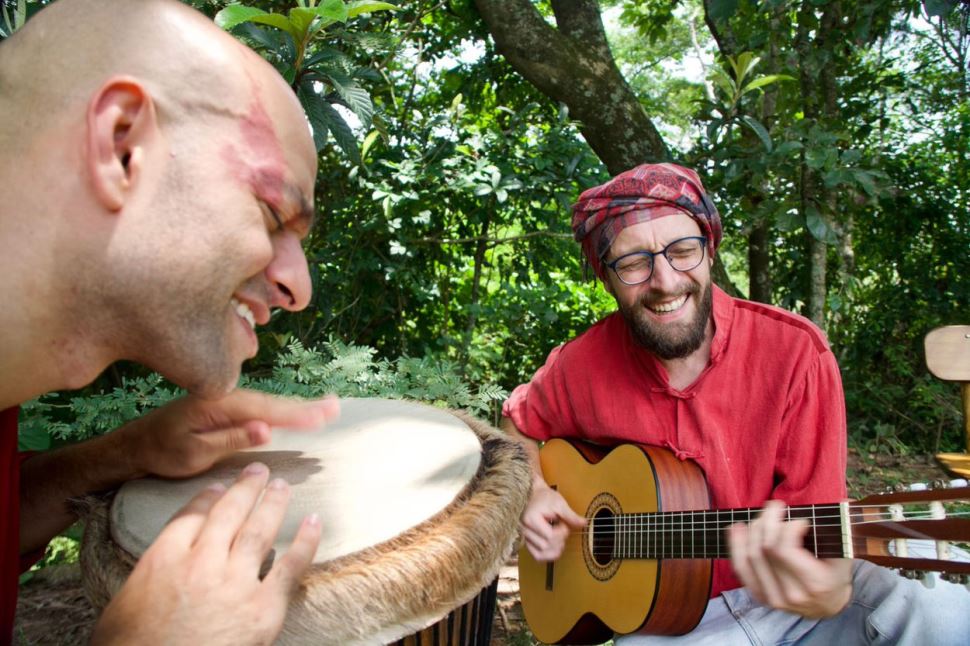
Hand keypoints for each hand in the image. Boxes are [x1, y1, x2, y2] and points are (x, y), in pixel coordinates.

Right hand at [91, 461, 320, 645]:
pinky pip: (290, 567)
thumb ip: (147, 578)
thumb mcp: (122, 607)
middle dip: (245, 489)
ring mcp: (235, 584)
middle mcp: (201, 564)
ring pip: (259, 531)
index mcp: (163, 561)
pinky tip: (314, 521)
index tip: (220, 487)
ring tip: (282, 486)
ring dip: (273, 503)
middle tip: (258, 471)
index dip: (207, 498)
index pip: (190, 517)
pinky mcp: (263, 609)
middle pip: (228, 514)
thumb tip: (159, 570)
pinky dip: (305, 542)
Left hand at [114, 389, 339, 478]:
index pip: (265, 409)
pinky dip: (282, 411)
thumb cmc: (161, 452)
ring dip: (298, 408)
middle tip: (335, 408)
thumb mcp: (194, 452)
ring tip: (328, 408)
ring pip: (269, 405)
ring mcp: (227, 400)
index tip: (322, 417)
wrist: (136, 444)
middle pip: (273, 402)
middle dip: (305, 407)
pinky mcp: (227, 408)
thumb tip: (267, 430)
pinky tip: (298, 413)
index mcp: (218, 403)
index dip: (296, 414)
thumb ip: (231, 439)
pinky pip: (260, 409)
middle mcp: (226, 395)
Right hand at [520, 483, 585, 561]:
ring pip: (541, 554)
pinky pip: (537, 556)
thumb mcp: (559, 503)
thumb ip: (570, 515)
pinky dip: (548, 555)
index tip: (563, 522)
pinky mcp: (527, 542)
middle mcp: (524, 530)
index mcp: (530, 519)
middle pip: (546, 546)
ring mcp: (524, 537)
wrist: (533, 495)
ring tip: (558, 536)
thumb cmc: (545, 498)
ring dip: (555, 548)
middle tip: (561, 528)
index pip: (550, 536)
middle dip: (559, 539)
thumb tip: (584, 523)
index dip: (562, 532)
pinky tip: (555, 547)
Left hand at [728, 500, 852, 617]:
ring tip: (761, 515)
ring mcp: (773, 598)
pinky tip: (736, 527)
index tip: (800, 519)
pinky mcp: (760, 596)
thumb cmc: (836, 573)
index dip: (788, 526)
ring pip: (750, 556)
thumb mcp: (842, 554)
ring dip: (753, 529)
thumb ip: (829, 534)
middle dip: (768, 521)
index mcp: (815, 584)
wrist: (828, 605)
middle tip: (776, 507)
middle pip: (765, 549)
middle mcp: (791, 594)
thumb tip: (806, 513)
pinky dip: (736, 545)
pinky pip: (741, 568)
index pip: (784, 548)